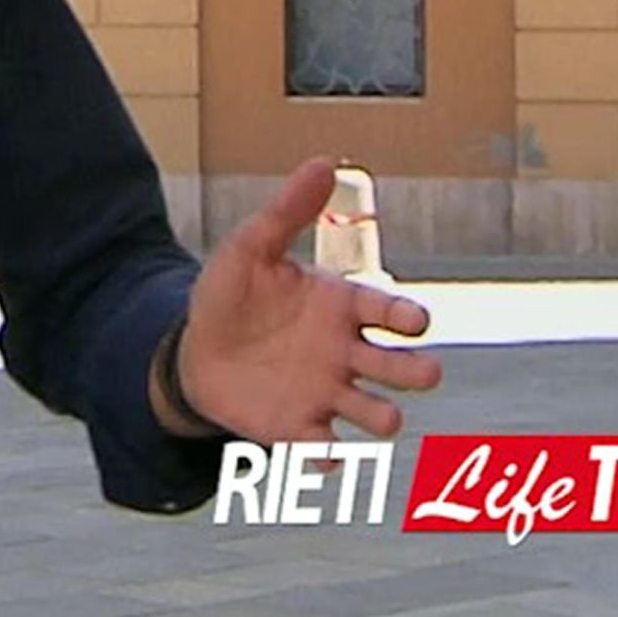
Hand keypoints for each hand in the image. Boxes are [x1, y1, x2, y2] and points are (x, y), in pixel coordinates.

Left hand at [172, 157, 443, 441]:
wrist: (193, 349)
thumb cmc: (233, 296)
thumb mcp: (252, 247)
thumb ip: (288, 211)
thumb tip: (322, 162)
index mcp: (343, 307)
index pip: (391, 311)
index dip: (408, 316)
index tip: (414, 320)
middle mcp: (347, 353)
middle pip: (401, 367)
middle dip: (417, 372)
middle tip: (424, 372)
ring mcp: (327, 392)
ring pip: (375, 412)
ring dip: (385, 418)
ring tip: (385, 417)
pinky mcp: (298, 426)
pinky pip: (325, 448)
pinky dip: (330, 455)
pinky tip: (326, 452)